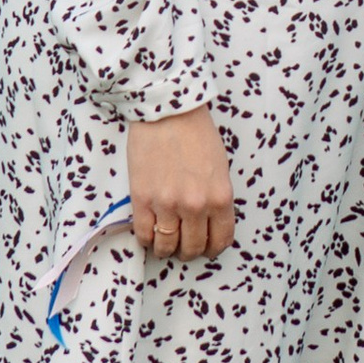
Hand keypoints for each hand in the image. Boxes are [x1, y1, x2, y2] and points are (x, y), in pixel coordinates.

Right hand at [126, 108, 235, 259]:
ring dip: (167, 249)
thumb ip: (216, 196)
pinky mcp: (142, 199)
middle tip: (184, 245)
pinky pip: (144, 234)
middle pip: (193, 247)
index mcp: (220, 197)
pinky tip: (150, 231)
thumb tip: (209, 221)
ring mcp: (167, 204)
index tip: (207, 247)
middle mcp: (195, 205)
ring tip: (165, 241)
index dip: (213, 248)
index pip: (221, 239)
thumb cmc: (196, 133)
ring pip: (167, 246)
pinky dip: (147, 239)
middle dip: (190, 251)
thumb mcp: (220, 167)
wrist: (166, 111)